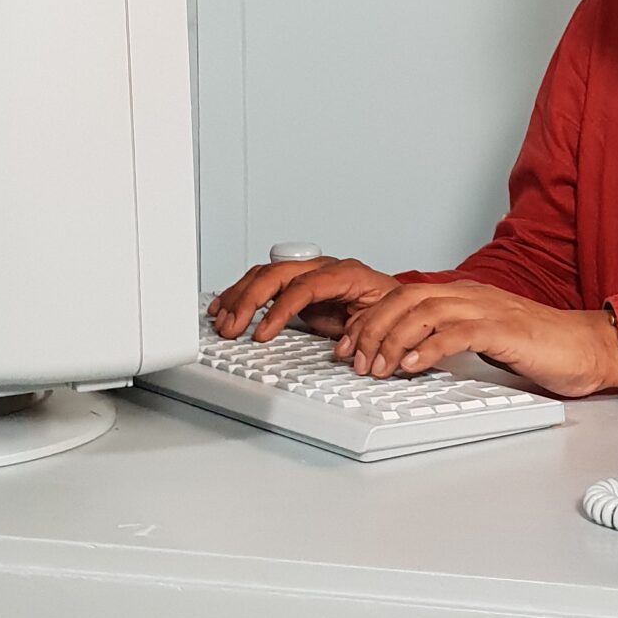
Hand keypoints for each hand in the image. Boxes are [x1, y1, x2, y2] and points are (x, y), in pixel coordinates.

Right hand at [207, 254, 400, 342]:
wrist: (396, 301)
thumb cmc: (391, 308)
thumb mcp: (384, 322)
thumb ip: (362, 333)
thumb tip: (344, 349)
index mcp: (346, 275)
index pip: (304, 287)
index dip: (279, 309)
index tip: (261, 333)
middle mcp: (324, 268)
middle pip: (277, 274)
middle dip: (248, 301)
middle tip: (231, 327)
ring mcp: (309, 273)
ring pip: (265, 274)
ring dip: (239, 296)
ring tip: (221, 319)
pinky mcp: (298, 283)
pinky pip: (264, 282)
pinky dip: (242, 294)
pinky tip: (226, 306)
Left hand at [335, 281, 617, 398]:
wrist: (589, 348)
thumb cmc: (542, 348)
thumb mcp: (485, 340)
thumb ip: (451, 338)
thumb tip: (412, 355)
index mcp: (465, 295)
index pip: (403, 296)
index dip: (370, 319)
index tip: (349, 346)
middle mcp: (472, 295)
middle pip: (405, 298)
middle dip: (372, 329)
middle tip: (354, 361)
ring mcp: (489, 309)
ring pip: (425, 311)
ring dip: (393, 340)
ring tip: (377, 368)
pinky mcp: (505, 330)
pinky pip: (458, 332)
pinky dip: (429, 347)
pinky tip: (413, 366)